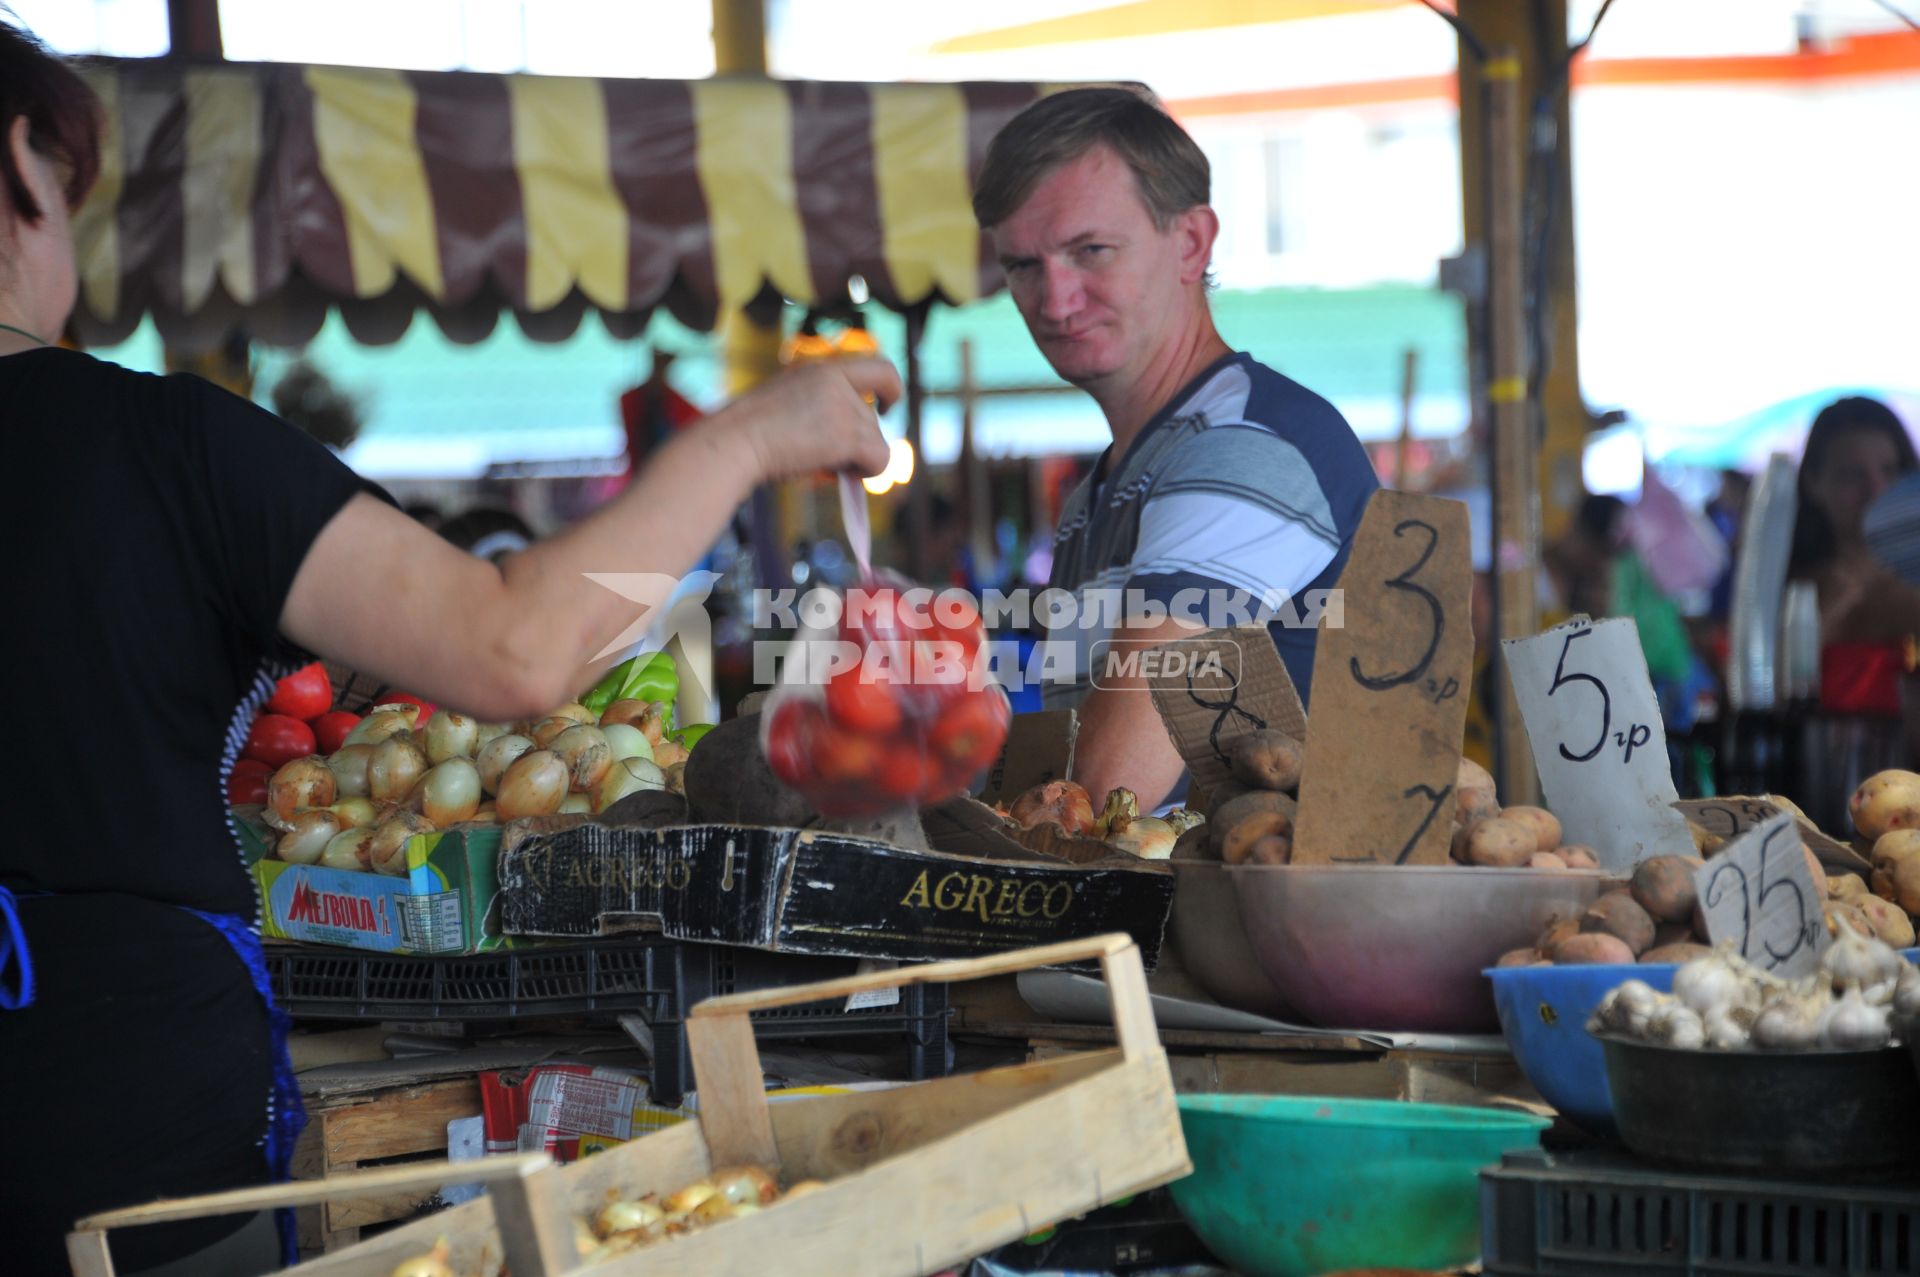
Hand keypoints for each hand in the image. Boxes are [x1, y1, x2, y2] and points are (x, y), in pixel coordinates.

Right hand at [725, 359, 897, 482]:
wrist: (731, 444)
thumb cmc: (747, 435)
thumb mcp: (786, 406)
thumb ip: (820, 412)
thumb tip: (852, 447)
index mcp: (820, 369)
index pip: (879, 366)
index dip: (892, 388)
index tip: (886, 407)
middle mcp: (836, 380)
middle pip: (873, 419)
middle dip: (856, 444)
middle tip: (825, 461)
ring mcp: (843, 405)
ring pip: (877, 442)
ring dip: (855, 460)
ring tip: (821, 466)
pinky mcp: (848, 434)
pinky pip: (881, 460)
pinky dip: (867, 473)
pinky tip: (837, 475)